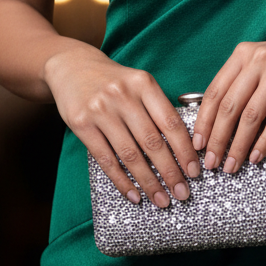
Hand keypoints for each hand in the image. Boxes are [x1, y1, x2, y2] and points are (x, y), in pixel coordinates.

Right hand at [44, 43, 200, 206]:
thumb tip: (184, 149)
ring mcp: (100, 109)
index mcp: (144, 84)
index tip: (194, 172)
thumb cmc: (114, 82)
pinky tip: (134, 195)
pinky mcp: (81, 124)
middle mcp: (123, 95)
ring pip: (130, 155)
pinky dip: (122, 181)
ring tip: (161, 199)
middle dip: (170, 172)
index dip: (185, 151)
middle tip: (182, 193)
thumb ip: (158, 110)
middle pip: (152, 142)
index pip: (171, 123)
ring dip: (148, 182)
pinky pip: (106, 160)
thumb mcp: (139, 85)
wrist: (71, 66)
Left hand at [192, 23, 265, 173]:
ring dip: (238, 145)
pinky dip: (264, 141)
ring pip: (250, 116)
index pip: (214, 91)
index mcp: (243, 54)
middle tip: (211, 162)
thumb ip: (244, 82)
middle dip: (217, 139)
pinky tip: (257, 156)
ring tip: (232, 165)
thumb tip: (219, 120)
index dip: (203, 121)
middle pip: (228, 106)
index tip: (198, 144)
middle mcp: (257, 59)